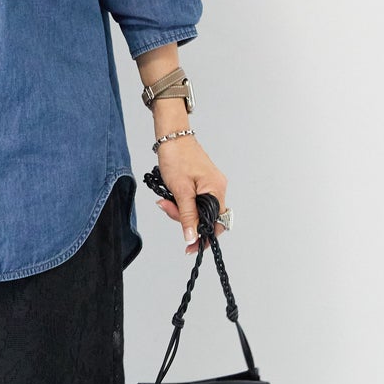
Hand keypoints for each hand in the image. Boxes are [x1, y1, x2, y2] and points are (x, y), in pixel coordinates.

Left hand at [153, 136, 228, 254]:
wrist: (172, 137)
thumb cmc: (177, 158)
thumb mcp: (180, 191)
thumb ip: (187, 215)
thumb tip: (192, 237)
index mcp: (216, 190)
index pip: (216, 223)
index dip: (203, 237)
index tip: (190, 247)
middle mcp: (218, 188)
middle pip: (206, 217)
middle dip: (186, 219)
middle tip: (167, 208)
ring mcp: (211, 184)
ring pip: (199, 209)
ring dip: (181, 210)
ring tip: (165, 200)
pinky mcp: (204, 182)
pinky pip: (196, 200)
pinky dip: (183, 203)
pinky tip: (171, 197)